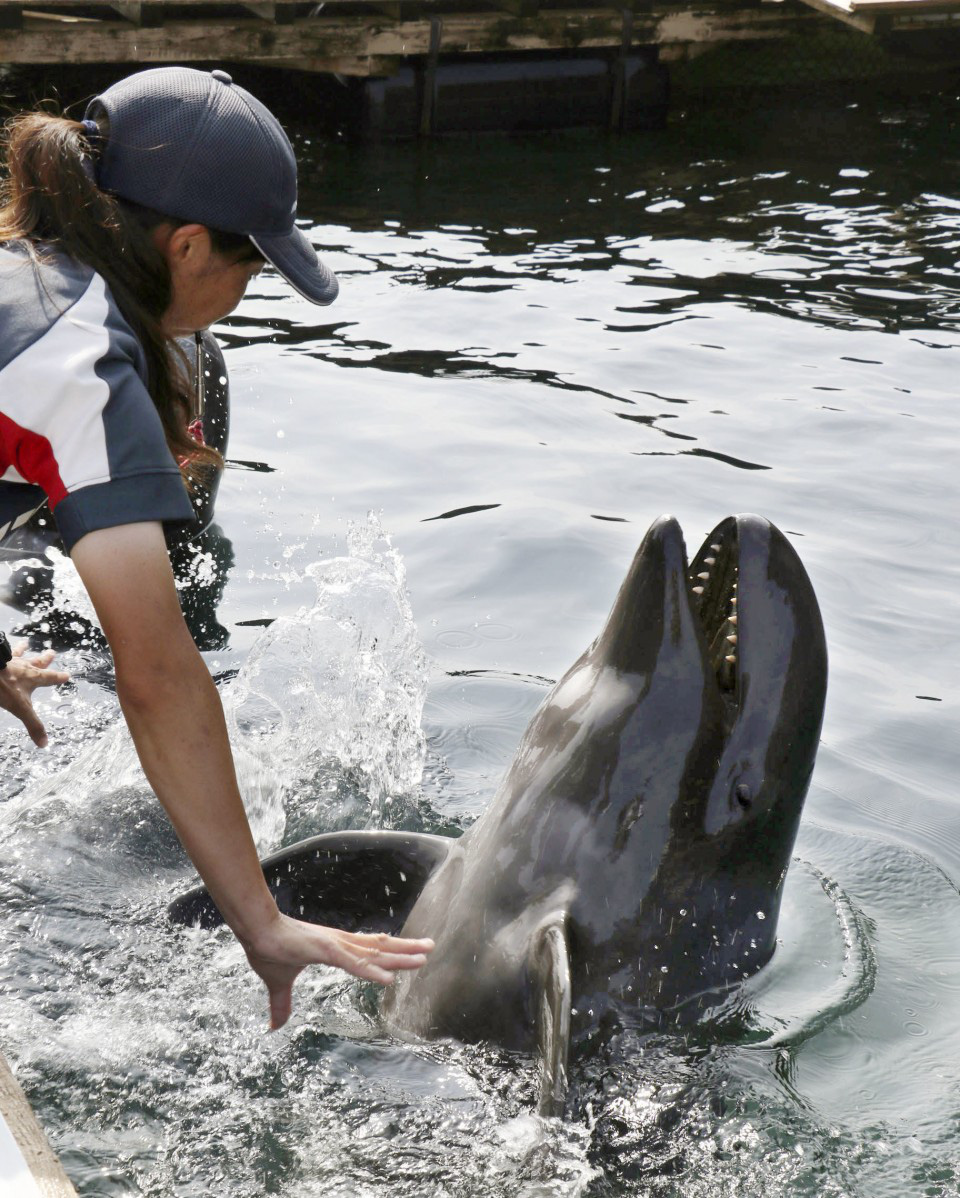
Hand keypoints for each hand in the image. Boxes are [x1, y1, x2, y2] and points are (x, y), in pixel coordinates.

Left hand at [0, 642, 69, 746]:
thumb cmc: (4, 687)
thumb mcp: (20, 708)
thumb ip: (33, 724)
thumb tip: (44, 743)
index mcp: (33, 677)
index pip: (50, 678)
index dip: (59, 677)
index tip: (67, 675)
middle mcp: (24, 666)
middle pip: (38, 662)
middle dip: (45, 659)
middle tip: (52, 652)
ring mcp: (9, 660)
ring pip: (19, 653)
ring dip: (22, 650)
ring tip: (25, 643)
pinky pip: (3, 651)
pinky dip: (4, 648)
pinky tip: (2, 645)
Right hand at [241, 913, 434, 1029]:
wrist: (255, 931)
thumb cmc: (268, 950)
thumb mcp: (278, 984)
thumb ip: (281, 1003)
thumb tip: (274, 1025)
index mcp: (334, 949)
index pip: (368, 951)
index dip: (389, 953)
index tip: (407, 954)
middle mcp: (341, 944)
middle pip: (380, 948)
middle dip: (405, 950)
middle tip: (430, 949)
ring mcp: (336, 945)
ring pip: (375, 953)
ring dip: (400, 956)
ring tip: (424, 956)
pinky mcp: (326, 949)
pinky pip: (354, 963)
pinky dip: (373, 971)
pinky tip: (389, 979)